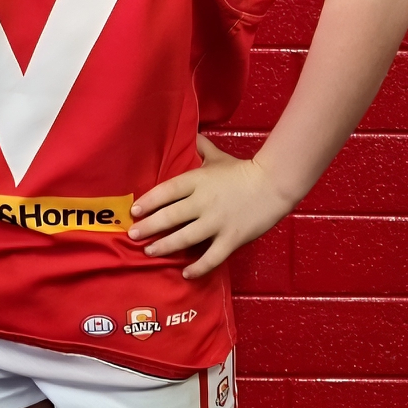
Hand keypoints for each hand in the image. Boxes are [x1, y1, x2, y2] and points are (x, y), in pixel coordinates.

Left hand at [127, 134, 291, 278]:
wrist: (275, 184)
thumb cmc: (243, 170)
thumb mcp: (218, 157)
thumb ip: (202, 147)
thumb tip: (191, 133)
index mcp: (198, 180)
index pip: (167, 190)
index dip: (149, 201)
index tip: (135, 210)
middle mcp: (203, 201)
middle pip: (170, 216)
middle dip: (149, 227)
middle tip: (133, 235)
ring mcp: (217, 221)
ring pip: (185, 238)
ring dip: (165, 246)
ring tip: (149, 252)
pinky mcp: (232, 238)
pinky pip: (211, 257)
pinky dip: (198, 267)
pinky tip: (186, 273)